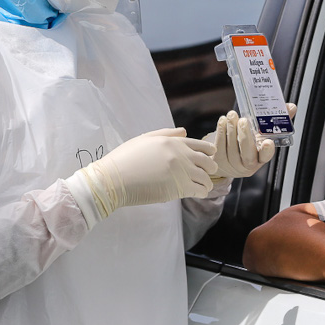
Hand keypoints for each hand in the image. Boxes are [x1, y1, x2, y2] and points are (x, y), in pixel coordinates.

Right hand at [66, 128, 217, 222]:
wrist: (114, 179)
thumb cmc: (126, 158)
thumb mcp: (145, 139)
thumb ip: (168, 134)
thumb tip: (185, 131)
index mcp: (174, 142)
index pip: (203, 146)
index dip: (209, 154)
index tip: (207, 160)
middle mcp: (182, 155)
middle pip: (209, 162)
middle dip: (210, 168)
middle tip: (205, 174)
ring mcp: (182, 172)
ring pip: (207, 178)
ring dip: (207, 182)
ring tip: (202, 186)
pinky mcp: (179, 188)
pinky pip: (200, 190)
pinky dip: (202, 192)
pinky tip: (196, 193)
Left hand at [205, 104, 296, 180]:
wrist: (228, 161)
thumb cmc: (249, 144)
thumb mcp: (262, 135)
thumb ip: (276, 121)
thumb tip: (291, 106)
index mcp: (261, 158)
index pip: (266, 157)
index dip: (267, 151)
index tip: (268, 142)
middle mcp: (248, 165)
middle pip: (247, 154)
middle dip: (245, 136)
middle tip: (244, 120)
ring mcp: (232, 165)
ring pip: (231, 149)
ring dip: (231, 130)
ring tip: (231, 115)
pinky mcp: (219, 162)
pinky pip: (219, 146)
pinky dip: (221, 132)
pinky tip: (223, 121)